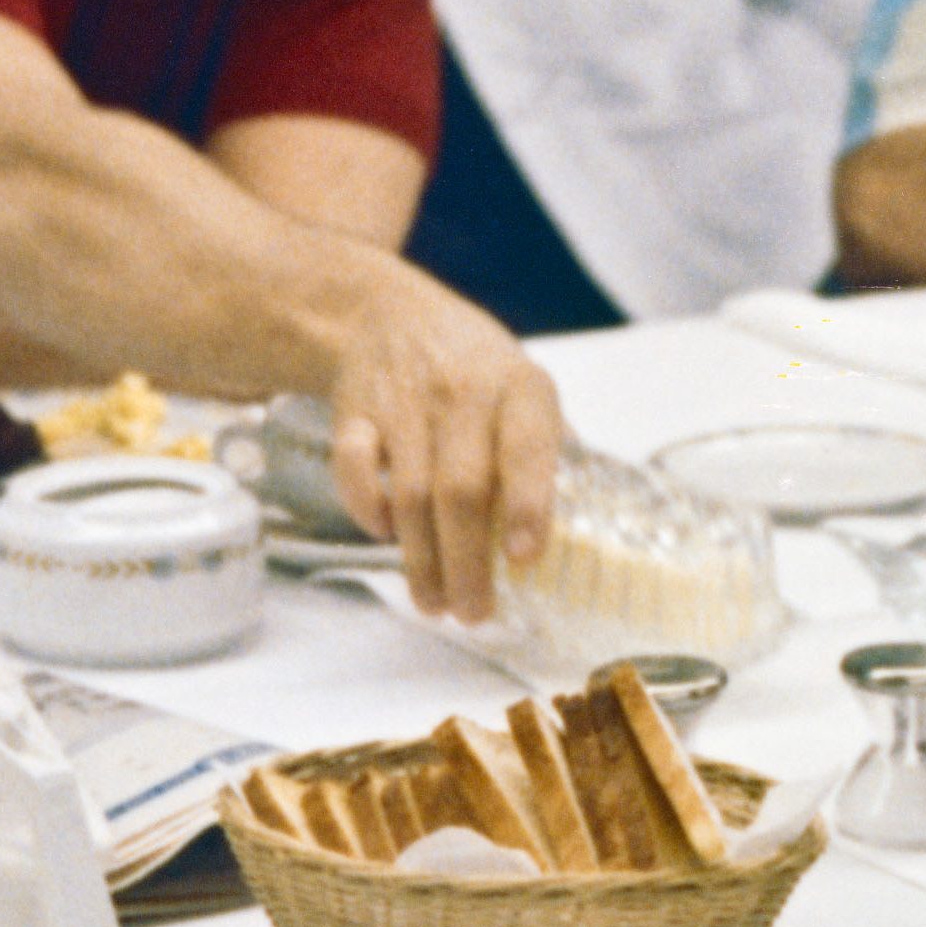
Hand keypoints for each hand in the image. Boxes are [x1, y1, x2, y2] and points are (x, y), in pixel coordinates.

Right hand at [322, 290, 563, 622]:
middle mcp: (463, 391)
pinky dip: (366, 509)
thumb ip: (545, 452)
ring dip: (422, 560)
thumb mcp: (524, 390)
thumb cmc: (473, 368)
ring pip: (411, 494)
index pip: (526, 448)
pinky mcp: (354, 412)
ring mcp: (404, 401)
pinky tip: (385, 535)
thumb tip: (571, 537)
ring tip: (436, 604)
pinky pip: (354, 469)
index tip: (524, 559)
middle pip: (461, 490)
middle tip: (473, 612)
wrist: (388, 314)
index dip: (527, 506)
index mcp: (520, 387)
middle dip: (467, 563)